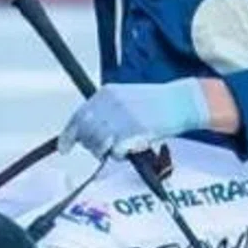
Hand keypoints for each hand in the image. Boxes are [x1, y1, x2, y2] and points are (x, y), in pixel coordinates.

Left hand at [59, 80, 210, 159]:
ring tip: (120, 148)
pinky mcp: (134, 131)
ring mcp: (122, 117)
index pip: (78, 116)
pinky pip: (115, 151)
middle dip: (91, 145)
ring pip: (98, 144)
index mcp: (107, 92)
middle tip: (104, 149)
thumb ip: (106, 110)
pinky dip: (120, 155)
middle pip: (86, 133)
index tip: (64, 148)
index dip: (68, 135)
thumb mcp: (126, 97)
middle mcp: (111, 103)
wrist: (183, 101)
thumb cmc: (157, 103)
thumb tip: (86, 131)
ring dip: (106, 151)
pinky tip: (131, 148)